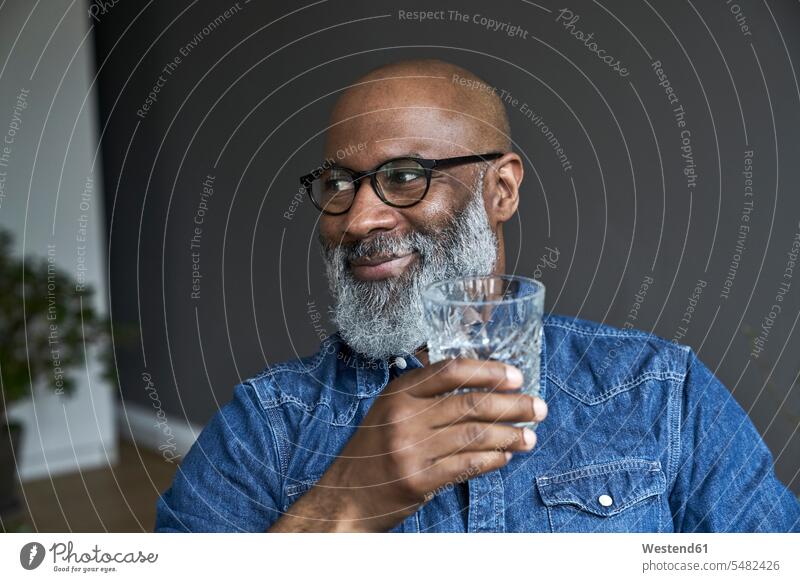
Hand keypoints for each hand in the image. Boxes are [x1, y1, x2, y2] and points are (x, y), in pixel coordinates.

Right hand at [270, 358, 547, 531]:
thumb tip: (482, 387)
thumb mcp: (390, 411)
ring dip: (509, 434)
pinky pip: (467, 465)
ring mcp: (410, 448)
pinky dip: (492, 459)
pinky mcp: (418, 478)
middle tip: (538, 407)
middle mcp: (404, 416)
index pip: (451, 370)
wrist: (347, 495)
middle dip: (512, 405)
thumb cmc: (374, 451)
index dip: (489, 371)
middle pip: (470, 403)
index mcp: (399, 392)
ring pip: (474, 434)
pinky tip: (506, 456)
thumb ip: (425, 396)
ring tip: (529, 435)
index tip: (515, 376)